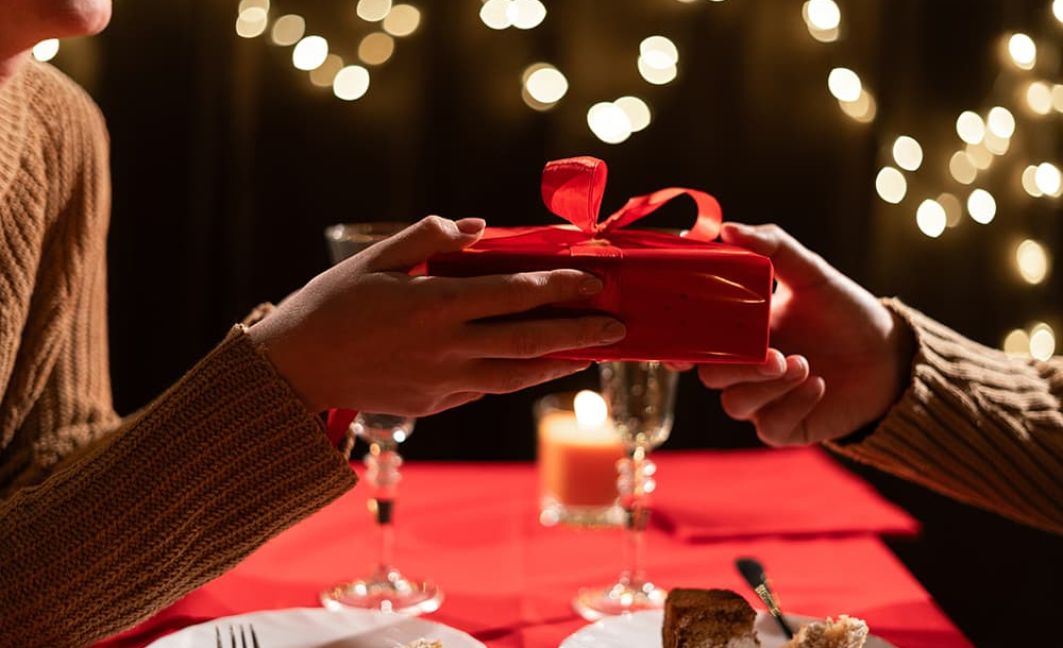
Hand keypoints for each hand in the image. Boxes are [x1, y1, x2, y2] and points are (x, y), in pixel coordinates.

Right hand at [249, 216, 626, 415]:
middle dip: (578, 332)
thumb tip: (477, 227)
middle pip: (528, 340)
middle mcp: (447, 347)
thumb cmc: (329, 307)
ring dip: (557, 365)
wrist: (293, 372)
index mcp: (435, 305)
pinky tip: (533, 369)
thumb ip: (428, 238)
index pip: (512, 293)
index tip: (591, 280)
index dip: (557, 286)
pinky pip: (485, 388)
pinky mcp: (434, 404)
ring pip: (515, 375)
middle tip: (617, 327)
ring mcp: (443, 381)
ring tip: (589, 355)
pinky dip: (515, 378)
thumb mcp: (374, 260)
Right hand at [697, 223, 913, 445]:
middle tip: (775, 353)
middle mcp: (743, 368)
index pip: (692, 344)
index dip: (678, 348)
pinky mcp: (784, 427)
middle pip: (710, 374)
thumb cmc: (843, 312)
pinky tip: (817, 384)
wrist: (888, 355)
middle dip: (737, 365)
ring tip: (804, 364)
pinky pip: (769, 426)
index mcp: (738, 331)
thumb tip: (727, 229)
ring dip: (766, 385)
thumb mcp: (809, 273)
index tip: (683, 344)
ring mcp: (761, 400)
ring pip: (734, 403)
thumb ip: (771, 247)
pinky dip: (791, 405)